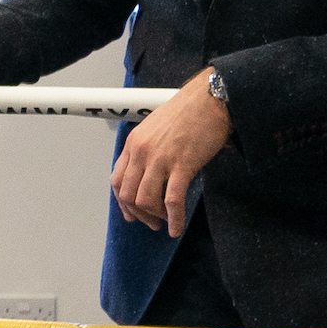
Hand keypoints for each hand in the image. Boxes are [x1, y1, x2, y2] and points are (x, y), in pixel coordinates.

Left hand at [111, 71, 232, 235]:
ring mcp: (160, 160)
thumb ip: (148, 149)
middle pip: (128, 194)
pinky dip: (173, 218)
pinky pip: (172, 200)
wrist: (209, 99)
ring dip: (155, 217)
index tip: (131, 213)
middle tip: (151, 222)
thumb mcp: (156, 128)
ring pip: (145, 200)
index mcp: (133, 143)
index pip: (117, 180)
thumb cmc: (188, 111)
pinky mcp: (182, 165)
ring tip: (165, 223)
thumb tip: (149, 172)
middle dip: (139, 213)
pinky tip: (177, 228)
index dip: (122, 201)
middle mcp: (141, 152)